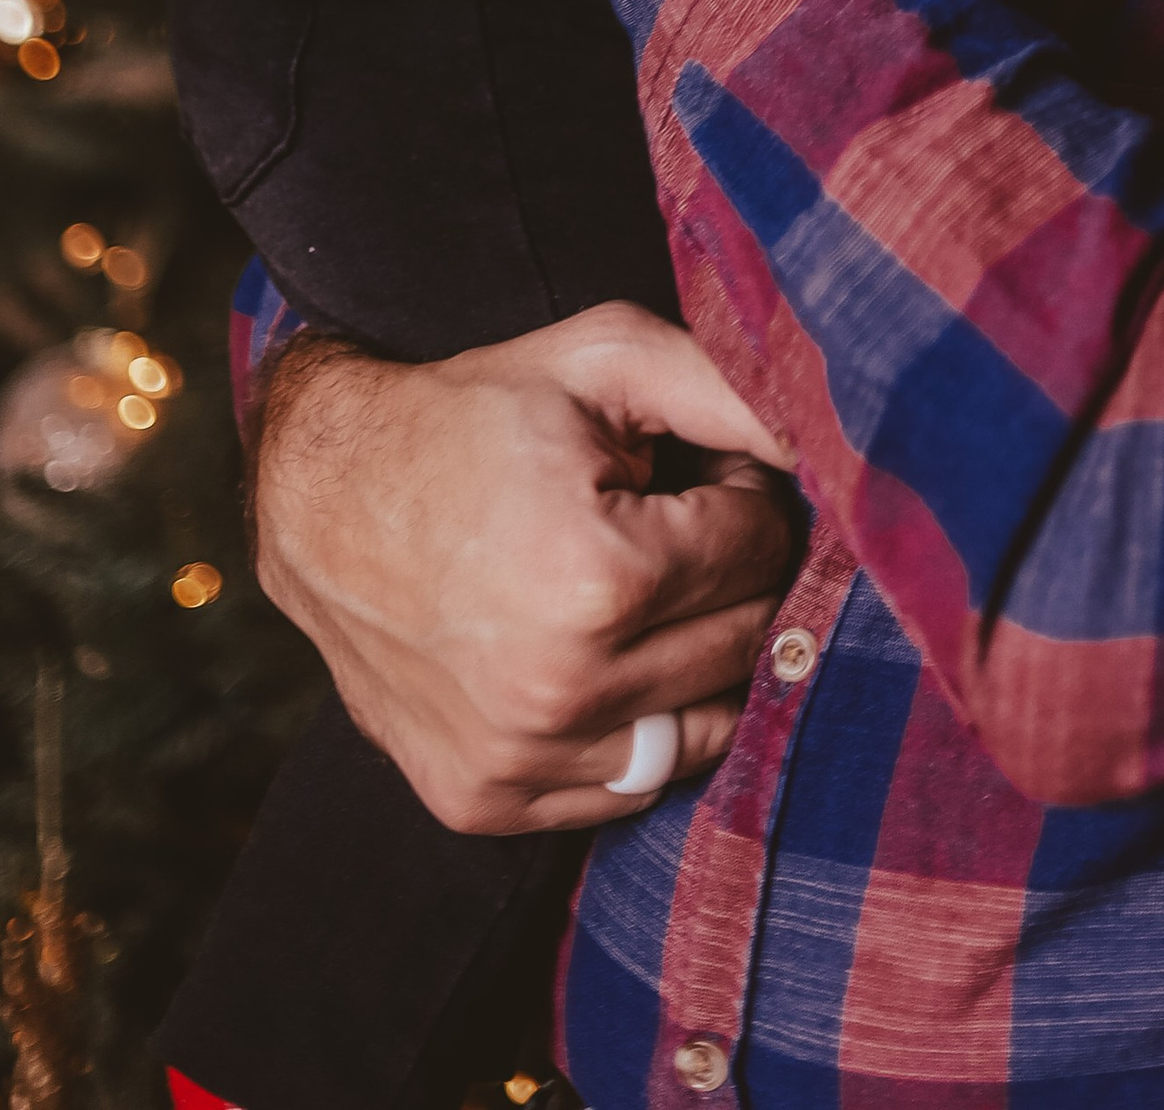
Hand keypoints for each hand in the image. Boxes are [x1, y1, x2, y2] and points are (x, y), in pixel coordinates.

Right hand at [251, 303, 797, 833]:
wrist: (323, 492)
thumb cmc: (477, 412)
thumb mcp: (608, 360)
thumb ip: (734, 390)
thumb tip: (839, 439)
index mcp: (597, 579)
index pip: (760, 553)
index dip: (744, 499)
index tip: (700, 475)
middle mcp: (560, 691)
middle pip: (743, 640)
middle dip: (732, 573)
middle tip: (675, 522)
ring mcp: (518, 762)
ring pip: (704, 724)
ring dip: (697, 652)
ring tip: (643, 587)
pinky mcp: (486, 802)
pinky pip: (632, 785)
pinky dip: (641, 722)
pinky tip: (601, 652)